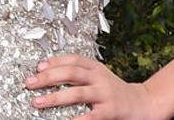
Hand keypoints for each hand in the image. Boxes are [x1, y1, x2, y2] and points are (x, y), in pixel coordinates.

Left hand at [23, 54, 160, 119]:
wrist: (143, 103)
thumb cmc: (114, 91)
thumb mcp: (99, 77)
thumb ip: (80, 75)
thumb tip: (48, 73)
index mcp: (96, 68)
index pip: (73, 59)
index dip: (54, 61)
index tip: (38, 67)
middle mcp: (99, 78)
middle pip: (71, 73)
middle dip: (48, 77)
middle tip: (30, 83)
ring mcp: (105, 94)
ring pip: (77, 93)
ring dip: (55, 97)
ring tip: (38, 102)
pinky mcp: (110, 110)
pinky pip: (90, 115)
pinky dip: (76, 118)